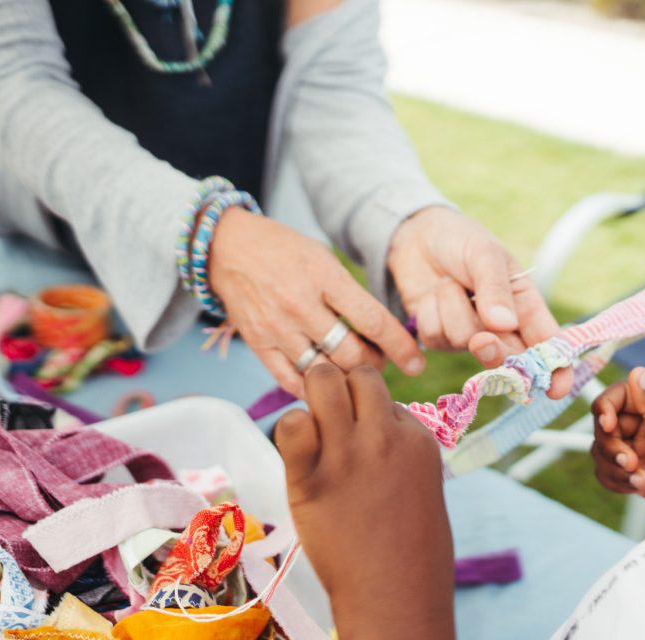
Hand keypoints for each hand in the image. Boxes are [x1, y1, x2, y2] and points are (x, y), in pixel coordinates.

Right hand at [209, 209, 425, 396]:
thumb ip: (352, 295)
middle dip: (375, 364)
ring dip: (346, 379)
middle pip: (351, 354)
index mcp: (324, 277)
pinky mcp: (258, 344)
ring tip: (354, 372)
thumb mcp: (324, 259)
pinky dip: (313, 387)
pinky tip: (325, 382)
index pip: (372, 320)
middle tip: (379, 361)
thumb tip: (386, 332)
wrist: (227, 247)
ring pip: (324, 372)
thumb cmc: (284, 251)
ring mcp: (276, 328)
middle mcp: (300, 305)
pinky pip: (291, 380)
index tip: (417, 362)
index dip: (400, 346)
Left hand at [277, 365, 471, 639]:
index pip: (382, 393)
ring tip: (310, 433)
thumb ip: (397, 451)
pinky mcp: (312, 478)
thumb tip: (368, 426)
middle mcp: (385, 436)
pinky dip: (289, 431)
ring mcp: (349, 454)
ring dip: (310, 398)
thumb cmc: (411, 552)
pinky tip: (297, 458)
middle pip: (355, 372)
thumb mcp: (420, 487)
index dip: (363, 409)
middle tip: (326, 420)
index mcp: (417, 438)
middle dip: (337, 385)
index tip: (358, 437)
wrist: (395, 598)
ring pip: (322, 381)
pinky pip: (290, 424)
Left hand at [387, 207, 571, 398]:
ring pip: (464, 342)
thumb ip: (495, 288)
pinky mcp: (440, 338)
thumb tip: (504, 324)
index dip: (556, 369)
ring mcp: (469, 335)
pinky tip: (432, 293)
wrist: (417, 236)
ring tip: (450, 282)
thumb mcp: (485, 254)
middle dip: (493, 350)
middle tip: (481, 339)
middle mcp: (501, 327)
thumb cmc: (461, 241)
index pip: (547, 343)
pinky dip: (430, 311)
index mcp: (524, 306)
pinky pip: (435, 337)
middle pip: (506, 358)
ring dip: (452, 309)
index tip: (557, 388)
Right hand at [592, 367, 644, 520]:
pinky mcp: (638, 476)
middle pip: (606, 424)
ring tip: (640, 479)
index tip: (608, 425)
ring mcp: (643, 452)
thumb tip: (636, 372)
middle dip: (611, 444)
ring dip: (613, 465)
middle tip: (630, 462)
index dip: (607, 407)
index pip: (622, 395)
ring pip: (603, 449)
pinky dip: (615, 481)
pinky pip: (608, 473)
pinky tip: (638, 487)